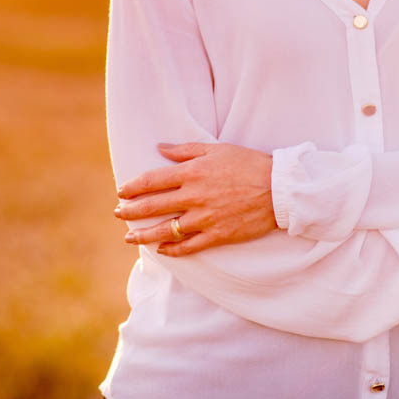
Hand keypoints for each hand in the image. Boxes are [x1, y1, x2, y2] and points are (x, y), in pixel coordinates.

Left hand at [114, 142, 277, 255]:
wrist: (279, 189)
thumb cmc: (248, 164)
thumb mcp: (216, 149)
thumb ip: (185, 150)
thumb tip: (159, 147)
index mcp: (192, 173)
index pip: (152, 181)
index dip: (133, 187)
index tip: (122, 191)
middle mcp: (194, 197)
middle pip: (152, 207)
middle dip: (131, 211)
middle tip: (118, 213)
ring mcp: (205, 218)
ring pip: (166, 230)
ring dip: (143, 235)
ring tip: (129, 237)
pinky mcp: (218, 235)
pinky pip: (189, 246)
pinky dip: (172, 250)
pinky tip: (161, 251)